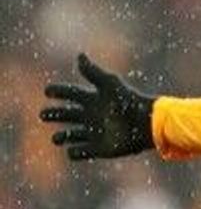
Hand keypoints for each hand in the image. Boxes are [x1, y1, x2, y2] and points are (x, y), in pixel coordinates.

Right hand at [39, 53, 155, 159]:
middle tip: (44, 114)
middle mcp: (92, 115)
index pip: (70, 94)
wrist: (148, 124)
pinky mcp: (100, 149)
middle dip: (53, 114)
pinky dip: (74, 153)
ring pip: (71, 135)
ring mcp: (95, 132)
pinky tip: (72, 150)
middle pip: (66, 114)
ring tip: (57, 138)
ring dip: (61, 137)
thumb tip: (79, 55)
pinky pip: (81, 153)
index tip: (48, 91)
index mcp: (94, 99)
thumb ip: (93, 72)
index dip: (58, 91)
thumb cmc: (129, 102)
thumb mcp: (110, 85)